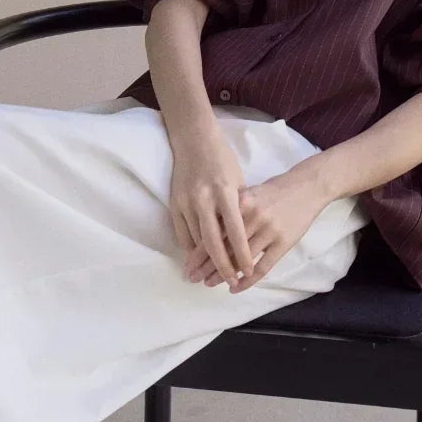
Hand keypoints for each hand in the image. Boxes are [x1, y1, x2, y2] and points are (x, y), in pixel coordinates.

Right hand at [167, 127, 256, 289]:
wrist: (194, 139)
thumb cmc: (222, 160)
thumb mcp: (238, 181)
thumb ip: (240, 209)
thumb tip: (243, 238)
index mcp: (225, 192)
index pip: (235, 231)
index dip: (242, 254)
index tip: (248, 271)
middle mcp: (204, 199)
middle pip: (213, 242)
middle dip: (222, 266)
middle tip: (230, 282)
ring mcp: (186, 202)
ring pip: (196, 241)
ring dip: (205, 261)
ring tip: (213, 277)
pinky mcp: (174, 203)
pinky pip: (182, 234)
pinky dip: (191, 248)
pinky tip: (198, 258)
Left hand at [182, 162, 328, 291]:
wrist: (307, 186)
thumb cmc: (274, 190)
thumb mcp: (248, 193)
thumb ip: (230, 211)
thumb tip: (207, 231)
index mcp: (240, 202)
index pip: (215, 231)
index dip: (200, 251)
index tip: (188, 264)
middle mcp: (253, 216)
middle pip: (225, 247)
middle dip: (207, 266)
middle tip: (194, 278)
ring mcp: (269, 230)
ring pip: (241, 260)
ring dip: (224, 275)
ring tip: (210, 284)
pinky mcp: (283, 242)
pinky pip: (263, 267)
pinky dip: (248, 280)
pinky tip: (237, 287)